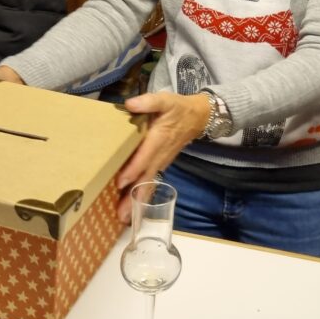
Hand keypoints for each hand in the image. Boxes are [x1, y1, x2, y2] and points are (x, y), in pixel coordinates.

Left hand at [115, 92, 211, 222]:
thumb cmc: (178, 108)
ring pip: (149, 183)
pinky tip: (134, 207)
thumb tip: (130, 104)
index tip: (120, 182)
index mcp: (159, 139)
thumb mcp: (165, 100)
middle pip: (146, 178)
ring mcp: (162, 161)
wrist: (199, 117)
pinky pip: (152, 181)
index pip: (144, 157)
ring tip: (125, 218)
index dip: (133, 169)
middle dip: (134, 197)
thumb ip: (148, 102)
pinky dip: (144, 196)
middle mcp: (160, 154)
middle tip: (121, 215)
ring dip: (138, 202)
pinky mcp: (162, 164)